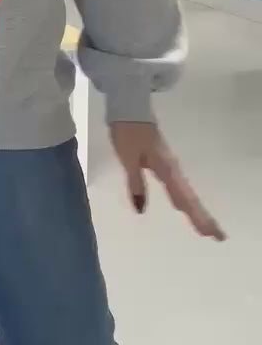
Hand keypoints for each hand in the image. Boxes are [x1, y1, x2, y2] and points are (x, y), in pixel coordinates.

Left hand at [110, 122, 225, 240]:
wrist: (130, 108)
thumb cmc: (127, 133)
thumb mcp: (128, 159)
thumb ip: (136, 183)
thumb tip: (142, 210)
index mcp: (166, 169)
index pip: (184, 198)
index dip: (197, 217)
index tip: (210, 234)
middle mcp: (172, 168)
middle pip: (190, 197)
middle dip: (202, 217)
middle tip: (217, 236)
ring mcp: (170, 165)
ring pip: (185, 192)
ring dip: (195, 209)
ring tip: (204, 227)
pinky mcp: (164, 162)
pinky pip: (178, 185)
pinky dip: (184, 198)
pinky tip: (182, 205)